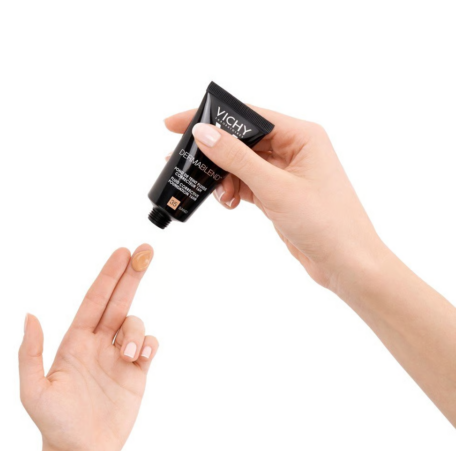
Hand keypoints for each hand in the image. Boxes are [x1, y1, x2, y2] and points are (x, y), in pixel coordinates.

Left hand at [18, 245, 157, 450]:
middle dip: (132, 275)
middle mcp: (97, 344)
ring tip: (129, 354)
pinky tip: (141, 357)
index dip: (108, 276)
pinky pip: (149, 347)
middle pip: (118, 301)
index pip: (94, 300)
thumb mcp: (32, 389)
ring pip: (134, 325)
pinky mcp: (136, 375)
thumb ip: (30, 352)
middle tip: (145, 250)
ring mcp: (118, 358)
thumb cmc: (53, 424)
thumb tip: (30, 315)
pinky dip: (150, 345)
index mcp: (74, 342)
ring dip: (136, 331)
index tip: (122, 253)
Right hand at [165, 109, 388, 291]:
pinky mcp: (279, 194)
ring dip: (223, 177)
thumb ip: (237, 159)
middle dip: (214, 153)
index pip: (248, 115)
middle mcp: (294, 148)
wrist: (346, 263)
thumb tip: (204, 133)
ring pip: (242, 164)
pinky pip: (247, 183)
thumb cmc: (325, 222)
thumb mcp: (274, 187)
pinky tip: (227, 203)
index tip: (177, 124)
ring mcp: (286, 172)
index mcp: (302, 135)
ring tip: (217, 195)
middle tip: (182, 160)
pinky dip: (232, 191)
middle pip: (242, 139)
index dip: (212, 117)